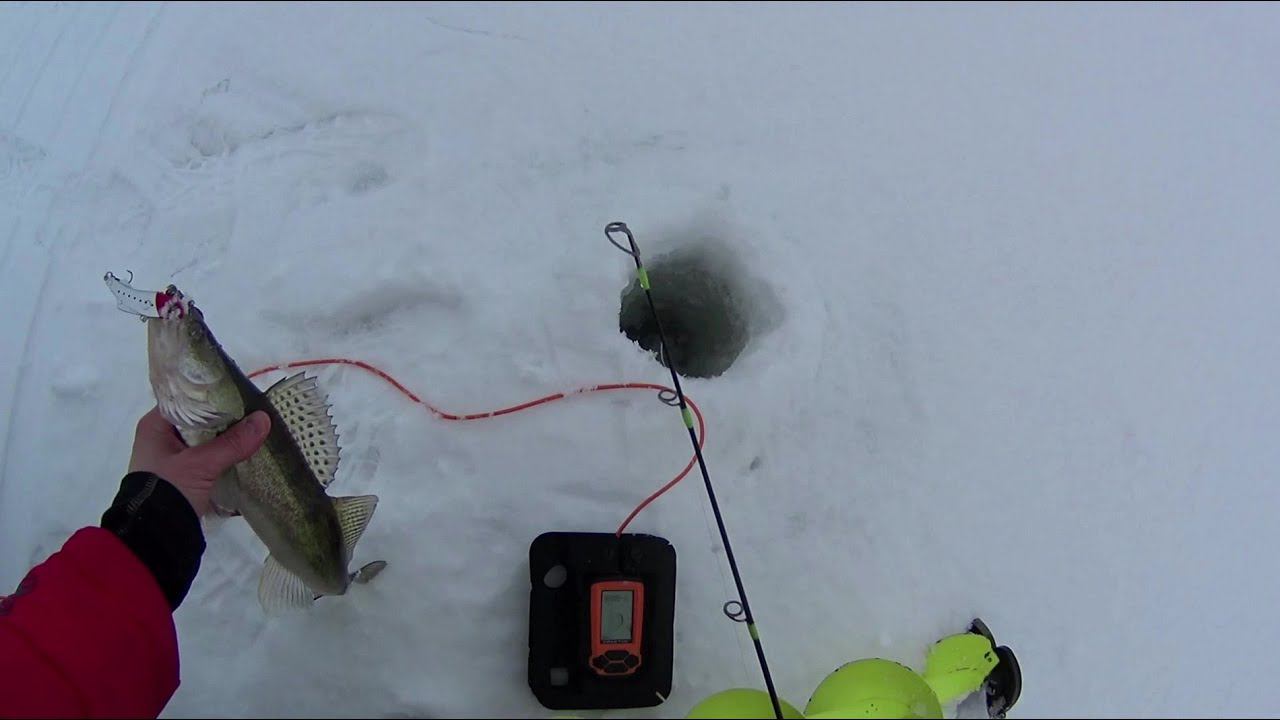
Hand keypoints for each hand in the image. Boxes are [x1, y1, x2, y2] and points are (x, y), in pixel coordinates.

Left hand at [128, 407, 269, 515]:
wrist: (155, 538)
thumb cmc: (168, 491)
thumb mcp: (201, 465)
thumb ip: (232, 443)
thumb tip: (265, 419)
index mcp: (155, 426)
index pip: (187, 399)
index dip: (214, 396)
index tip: (243, 394)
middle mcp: (162, 438)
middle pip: (201, 420)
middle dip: (227, 418)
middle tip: (256, 410)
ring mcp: (174, 459)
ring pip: (207, 440)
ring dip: (229, 439)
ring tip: (258, 429)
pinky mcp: (186, 476)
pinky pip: (210, 458)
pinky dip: (226, 456)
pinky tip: (248, 452)